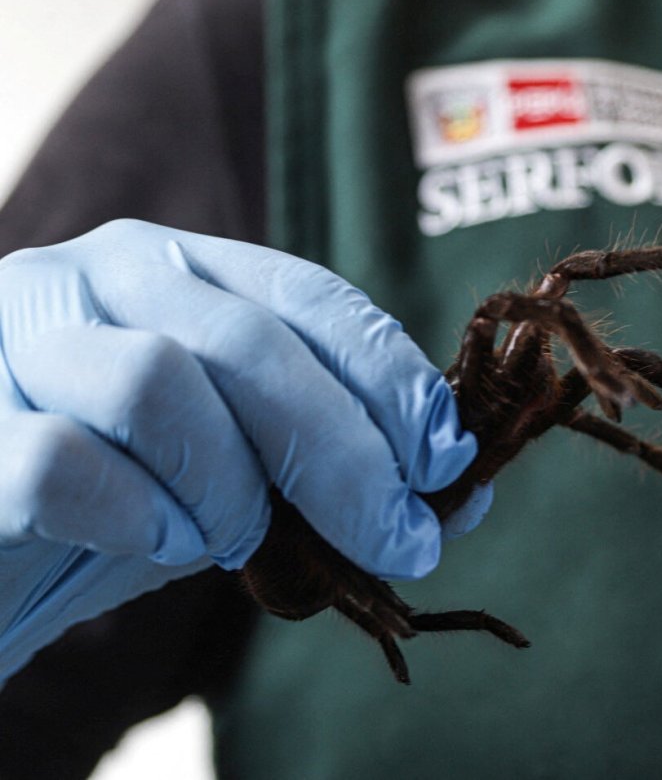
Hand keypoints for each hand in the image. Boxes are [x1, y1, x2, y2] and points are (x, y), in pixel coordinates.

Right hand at [0, 219, 477, 680]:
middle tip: (400, 538)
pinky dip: (138, 518)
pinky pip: (64, 463)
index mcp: (176, 268)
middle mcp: (94, 277)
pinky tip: (157, 541)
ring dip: (230, 487)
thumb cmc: (121, 492)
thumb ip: (334, 465)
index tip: (447, 460)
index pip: (309, 297)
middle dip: (347, 454)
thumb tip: (467, 492)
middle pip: (251, 344)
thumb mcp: (241, 466)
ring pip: (159, 384)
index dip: (391, 377)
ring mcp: (14, 338)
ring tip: (235, 537)